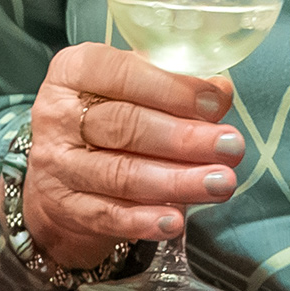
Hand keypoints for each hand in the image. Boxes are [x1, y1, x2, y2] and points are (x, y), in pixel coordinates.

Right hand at [20, 42, 243, 270]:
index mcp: (74, 70)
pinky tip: (176, 220)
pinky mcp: (64, 207)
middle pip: (126, 126)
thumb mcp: (129, 86)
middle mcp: (58, 115)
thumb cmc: (104, 113)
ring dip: (176, 181)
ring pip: (121, 174)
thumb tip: (220, 92)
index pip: (121, 74)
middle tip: (231, 146)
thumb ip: (172, 84)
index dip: (172, 89)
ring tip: (220, 183)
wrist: (58, 167)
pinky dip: (144, 219)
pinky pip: (107, 215)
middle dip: (184, 138)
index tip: (216, 104)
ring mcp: (58, 164)